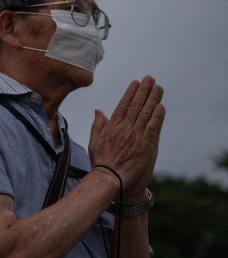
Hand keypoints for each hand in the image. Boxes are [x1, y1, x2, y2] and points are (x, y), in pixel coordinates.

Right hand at [88, 76, 165, 192]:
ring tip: (158, 87)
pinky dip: (158, 116)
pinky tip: (161, 106)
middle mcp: (125, 128)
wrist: (110, 178)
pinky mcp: (146, 145)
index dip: (131, 92)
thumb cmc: (101, 161)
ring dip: (153, 99)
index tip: (136, 82)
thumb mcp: (95, 140)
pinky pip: (153, 127)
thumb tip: (98, 110)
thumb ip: (98, 124)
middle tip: (150, 78)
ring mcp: (136, 136)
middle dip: (144, 90)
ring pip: (146, 113)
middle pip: (136, 105)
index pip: (123, 104)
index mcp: (113, 126)